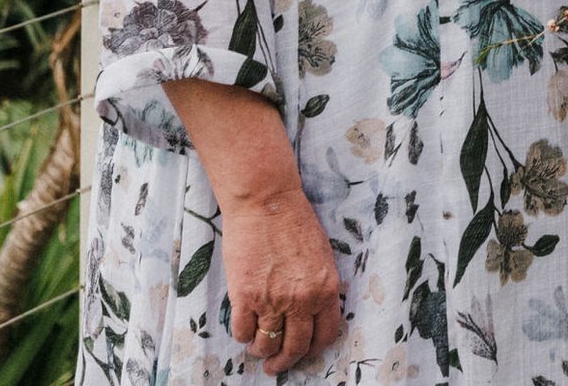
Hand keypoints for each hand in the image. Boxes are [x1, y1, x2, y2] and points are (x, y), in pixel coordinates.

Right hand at [221, 184, 345, 374]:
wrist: (265, 201)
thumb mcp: (321, 255)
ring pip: (267, 343)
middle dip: (285, 361)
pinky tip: (243, 330)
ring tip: (257, 349)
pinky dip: (242, 336)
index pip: (325, 335)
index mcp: (325, 289)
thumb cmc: (294, 221)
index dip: (313, 348)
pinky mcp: (245, 296)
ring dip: (261, 350)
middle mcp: (301, 300)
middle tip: (276, 366)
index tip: (304, 351)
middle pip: (296, 346)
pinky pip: (243, 331)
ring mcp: (272, 300)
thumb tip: (315, 310)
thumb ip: (320, 285)